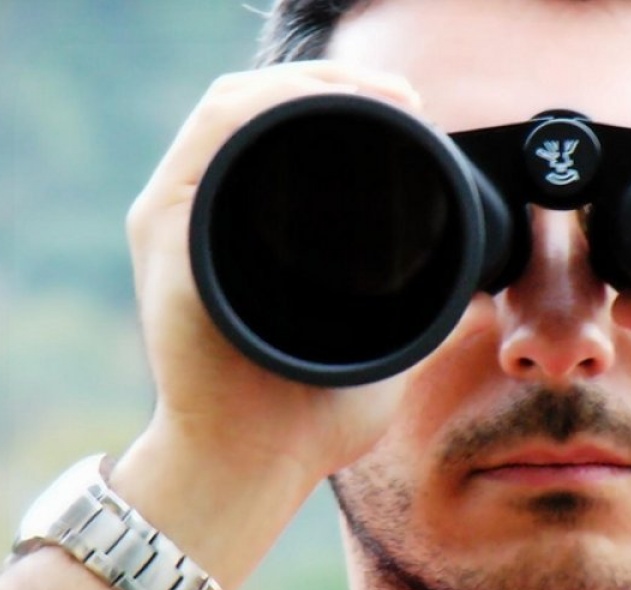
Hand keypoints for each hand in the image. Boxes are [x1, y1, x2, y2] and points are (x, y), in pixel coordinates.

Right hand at [125, 61, 426, 481]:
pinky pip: (208, 137)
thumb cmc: (308, 420)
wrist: (250, 468)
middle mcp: (199, 216)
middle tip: (400, 93)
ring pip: (231, 105)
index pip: (276, 129)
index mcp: (239, 234)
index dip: (339, 97)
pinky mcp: (163, 234)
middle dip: (331, 80)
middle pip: (254, 104)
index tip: (408, 105)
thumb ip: (409, 312)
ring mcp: (175, 220)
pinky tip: (313, 103)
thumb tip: (467, 288)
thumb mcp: (375, 347)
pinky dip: (262, 106)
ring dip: (305, 83)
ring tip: (375, 92)